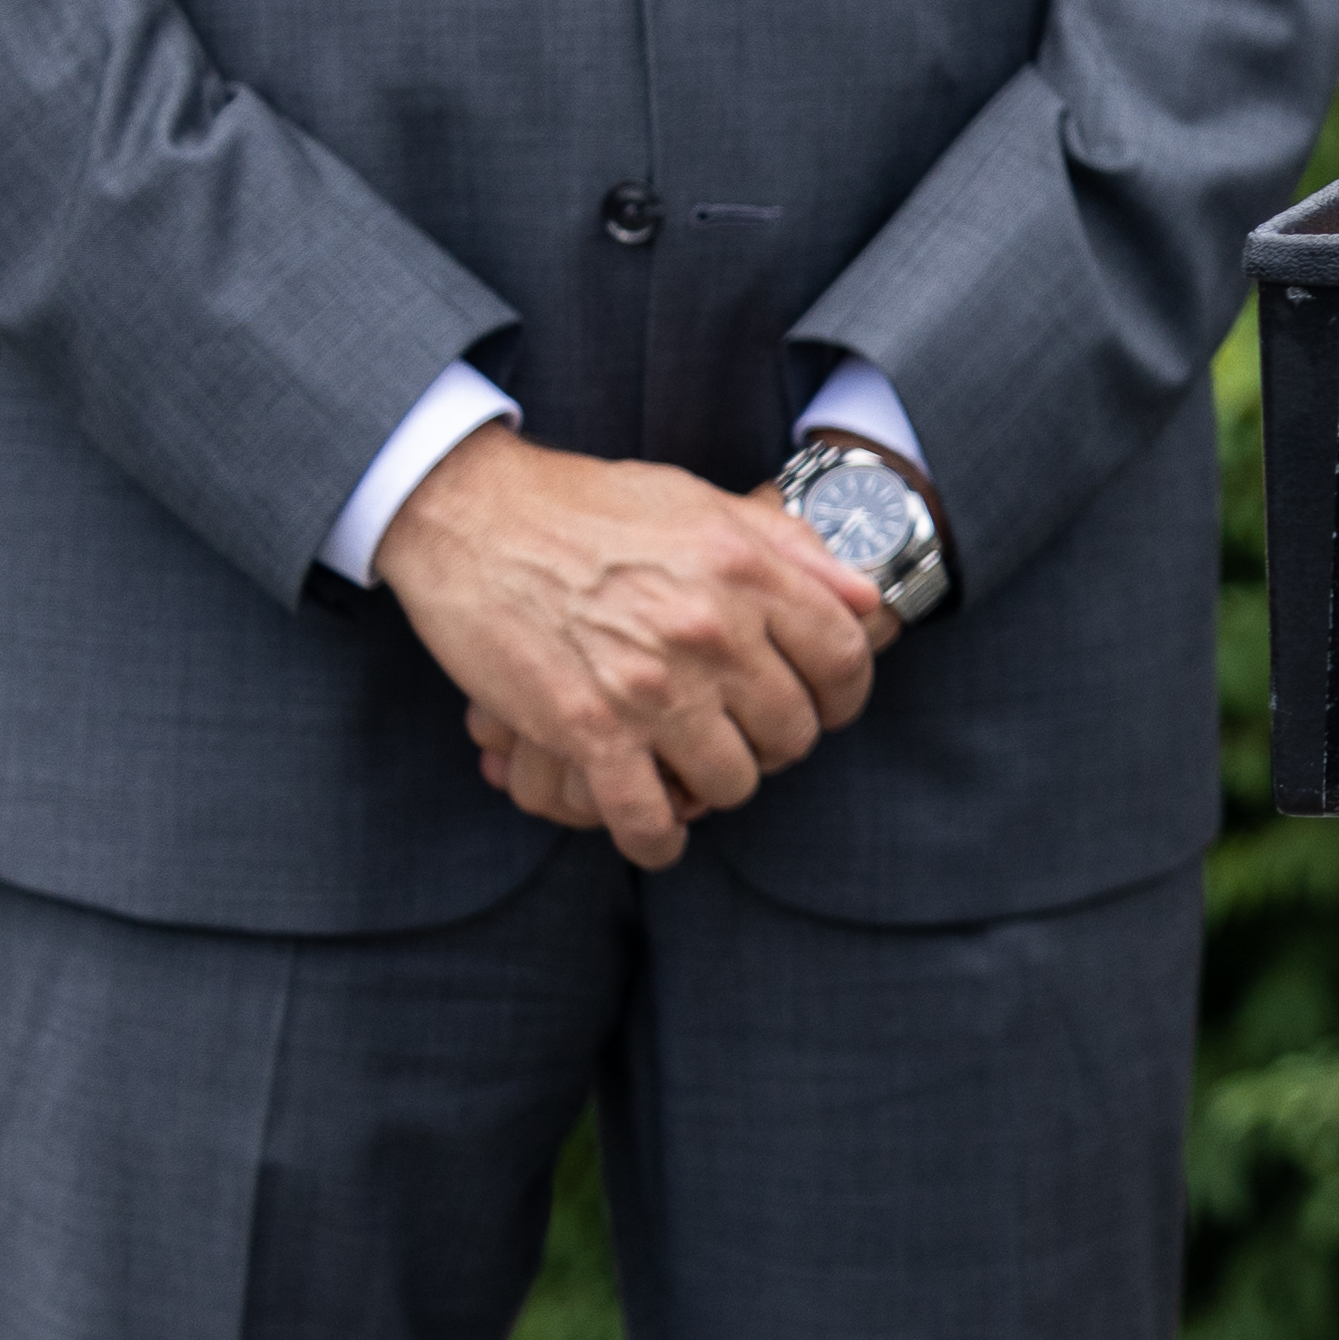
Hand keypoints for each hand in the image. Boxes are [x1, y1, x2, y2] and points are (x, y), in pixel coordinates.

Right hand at [377, 429, 889, 868]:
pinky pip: (647, 819)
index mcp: (745, 570)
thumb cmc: (588, 506)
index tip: (824, 705)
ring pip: (732, 783)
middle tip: (747, 736)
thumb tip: (866, 599)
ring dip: (717, 786)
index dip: (844, 695)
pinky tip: (657, 829)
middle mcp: (710, 630)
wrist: (472, 517)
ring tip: (695, 767)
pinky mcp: (586, 729)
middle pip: (792, 731)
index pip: (843, 658)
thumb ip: (791, 549)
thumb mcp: (702, 502)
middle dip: (777, 744)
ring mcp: (651, 686)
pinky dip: (657, 838)